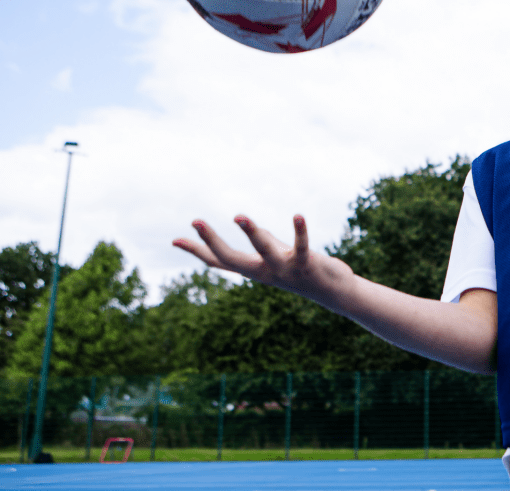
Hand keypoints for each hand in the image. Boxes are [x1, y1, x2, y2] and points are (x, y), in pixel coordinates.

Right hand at [173, 214, 353, 308]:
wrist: (335, 292)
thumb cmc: (303, 271)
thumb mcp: (278, 257)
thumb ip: (264, 244)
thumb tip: (248, 228)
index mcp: (255, 269)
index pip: (220, 261)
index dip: (198, 251)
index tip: (175, 239)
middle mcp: (265, 272)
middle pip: (231, 259)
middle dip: (212, 241)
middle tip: (195, 220)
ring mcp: (284, 270)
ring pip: (263, 251)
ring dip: (251, 234)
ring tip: (239, 216)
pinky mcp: (306, 265)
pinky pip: (301, 246)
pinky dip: (299, 231)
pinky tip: (297, 215)